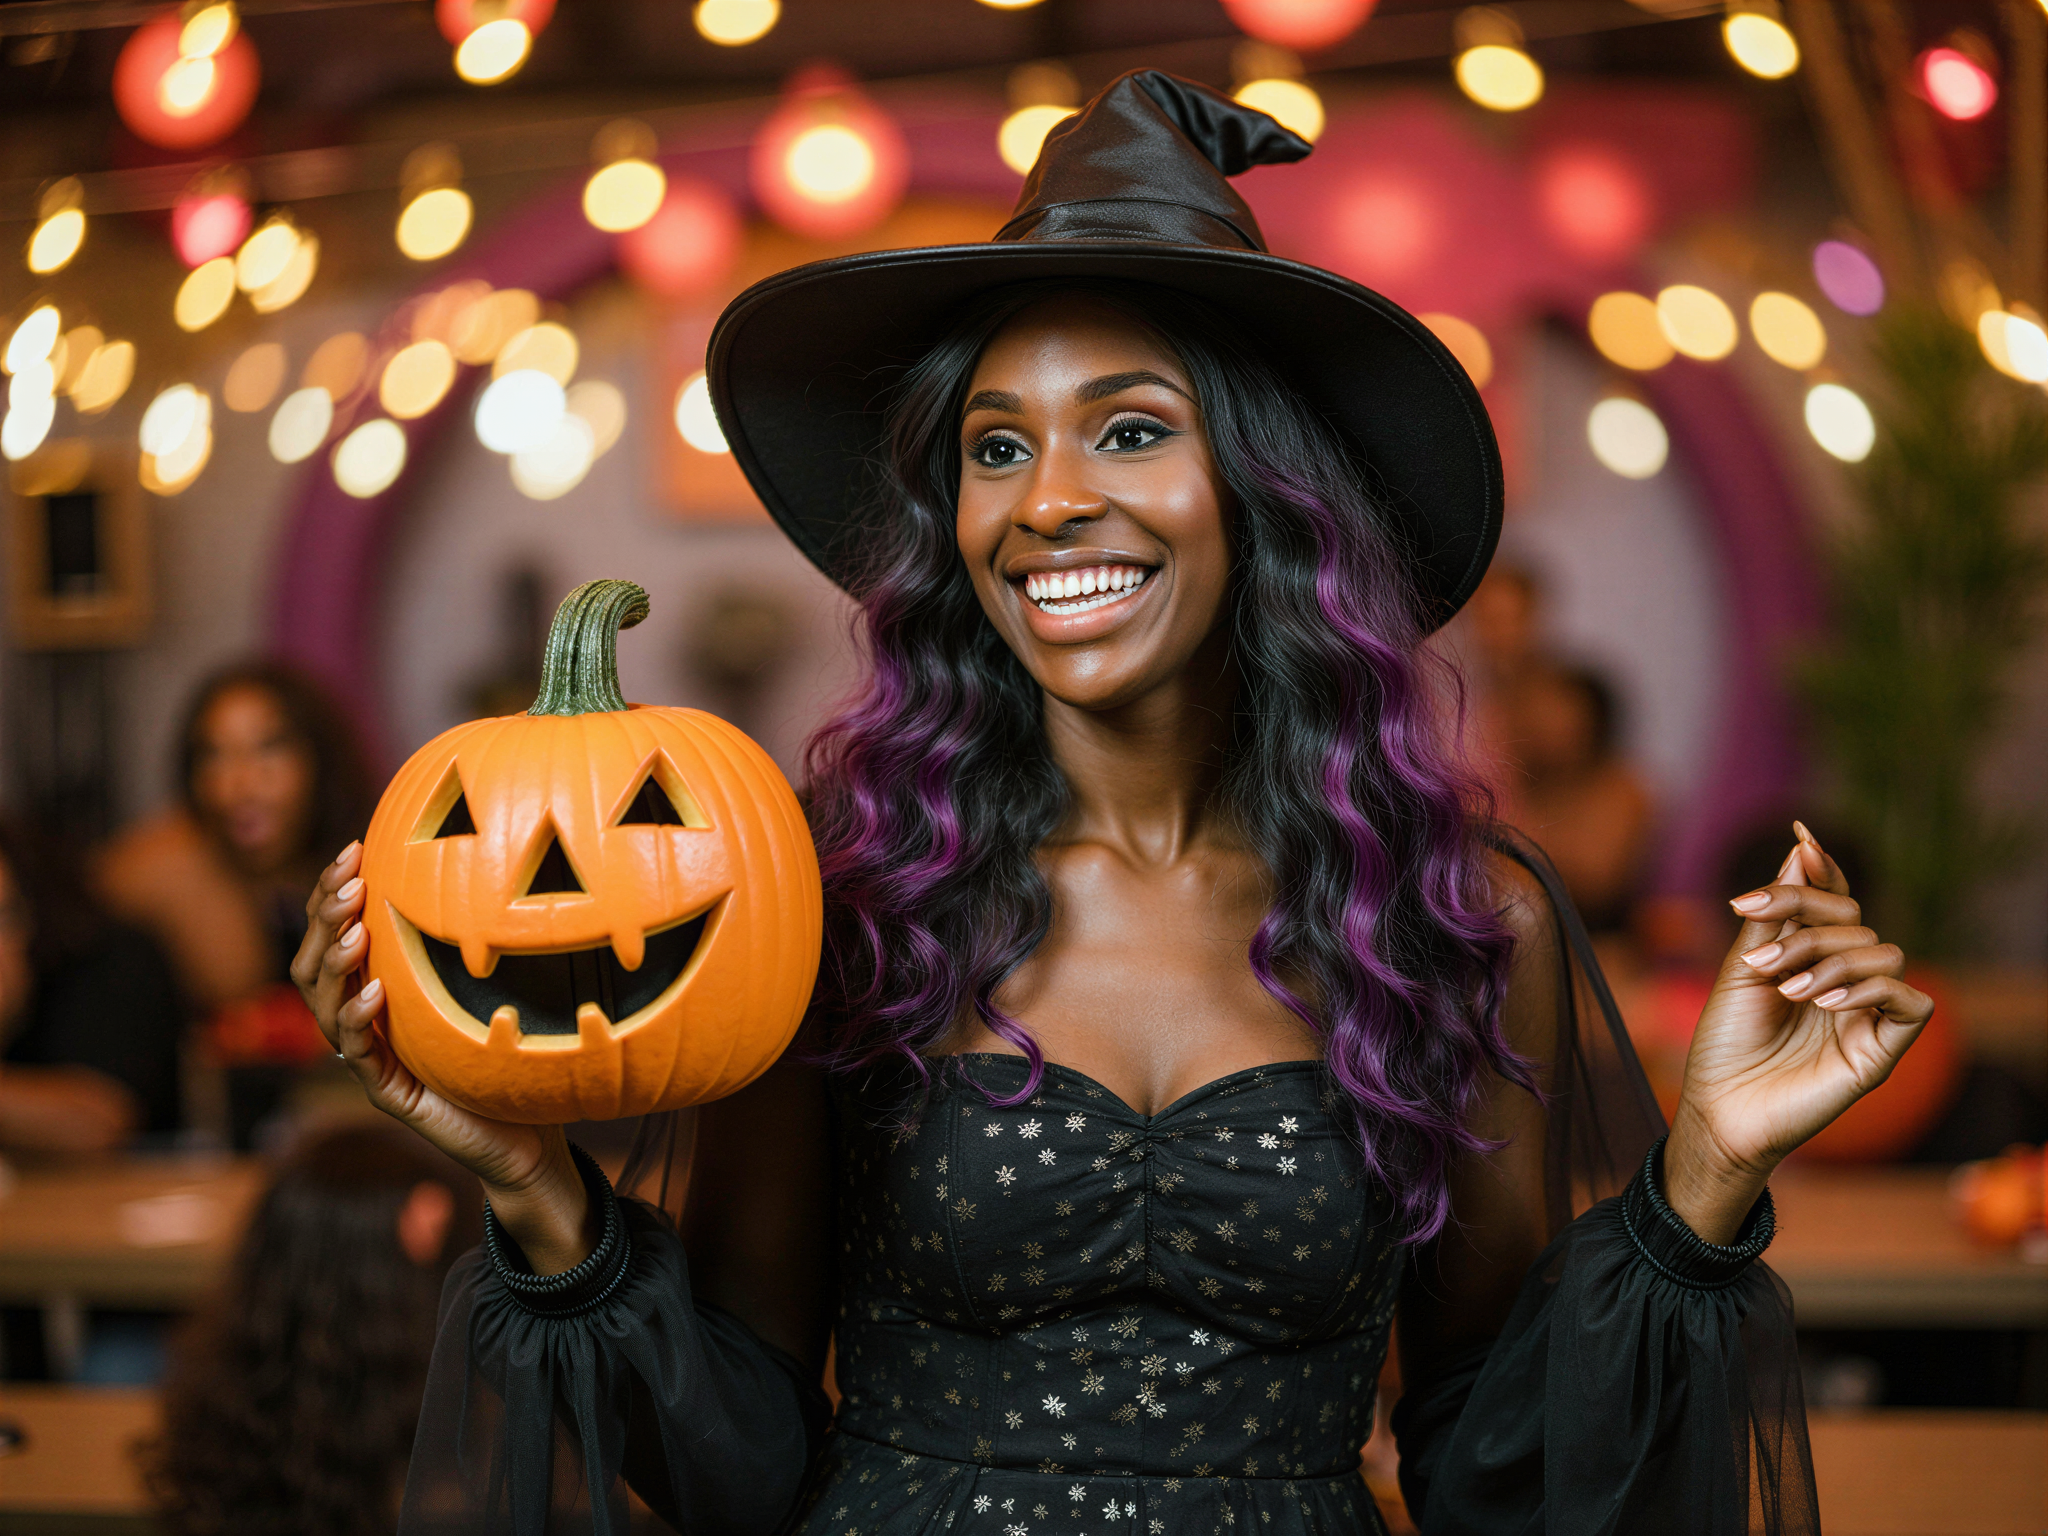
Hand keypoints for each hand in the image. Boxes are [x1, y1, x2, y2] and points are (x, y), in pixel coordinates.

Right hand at [290, 842, 594, 1271]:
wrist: (528, 1138)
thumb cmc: (515, 1054)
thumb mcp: (501, 984)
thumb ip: (486, 935)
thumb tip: (513, 857)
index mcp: (381, 992)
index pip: (337, 934)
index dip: (335, 892)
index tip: (354, 845)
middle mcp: (367, 1024)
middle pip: (314, 965)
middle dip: (325, 915)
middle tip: (349, 876)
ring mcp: (373, 1061)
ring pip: (324, 1007)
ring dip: (335, 960)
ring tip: (354, 927)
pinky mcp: (390, 1094)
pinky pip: (359, 1054)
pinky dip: (361, 1019)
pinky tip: (376, 989)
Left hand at [1664, 824, 1933, 1242]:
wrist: (1719, 1109)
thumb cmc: (1725, 1044)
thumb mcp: (1742, 969)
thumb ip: (1774, 914)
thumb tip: (1801, 845)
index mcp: (1809, 958)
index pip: (1832, 900)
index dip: (1822, 869)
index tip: (1801, 835)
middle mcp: (1844, 980)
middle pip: (1853, 920)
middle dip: (1806, 926)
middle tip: (1763, 961)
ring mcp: (1866, 1012)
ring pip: (1882, 952)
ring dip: (1831, 960)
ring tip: (1789, 990)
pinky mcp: (1884, 1048)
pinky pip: (1911, 1001)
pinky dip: (1871, 989)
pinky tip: (1826, 1002)